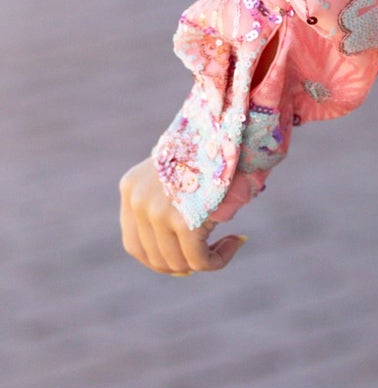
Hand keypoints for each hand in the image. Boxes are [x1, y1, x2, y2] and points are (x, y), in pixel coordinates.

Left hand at [119, 157, 245, 276]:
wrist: (227, 123)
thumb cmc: (209, 145)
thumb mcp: (176, 171)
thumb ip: (165, 202)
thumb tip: (179, 262)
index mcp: (131, 188)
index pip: (134, 245)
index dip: (160, 260)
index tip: (185, 261)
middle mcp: (139, 201)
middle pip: (156, 259)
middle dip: (185, 264)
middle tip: (210, 253)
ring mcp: (158, 213)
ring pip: (179, 263)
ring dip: (205, 260)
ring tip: (228, 242)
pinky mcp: (184, 222)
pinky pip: (201, 260)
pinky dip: (220, 258)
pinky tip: (236, 241)